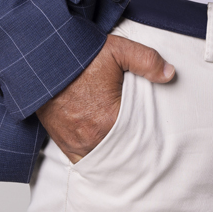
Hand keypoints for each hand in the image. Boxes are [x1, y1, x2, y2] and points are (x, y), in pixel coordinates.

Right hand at [36, 34, 174, 162]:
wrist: (41, 60)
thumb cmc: (79, 56)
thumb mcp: (118, 50)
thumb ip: (147, 61)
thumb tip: (170, 74)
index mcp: (109, 121)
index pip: (140, 139)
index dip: (151, 138)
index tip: (159, 138)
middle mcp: (92, 139)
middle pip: (123, 153)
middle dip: (135, 149)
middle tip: (147, 145)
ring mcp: (75, 144)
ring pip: (104, 159)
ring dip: (115, 154)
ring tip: (129, 147)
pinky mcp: (63, 143)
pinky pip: (84, 161)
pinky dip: (96, 158)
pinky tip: (107, 151)